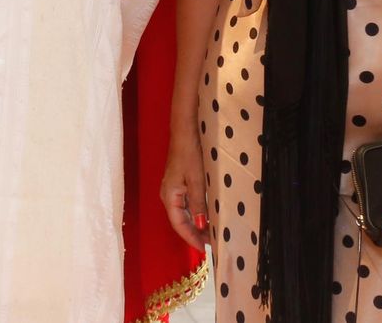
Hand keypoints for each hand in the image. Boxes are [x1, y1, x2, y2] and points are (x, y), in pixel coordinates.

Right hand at [160, 132, 210, 249]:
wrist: (185, 130)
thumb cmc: (189, 153)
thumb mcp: (196, 180)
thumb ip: (198, 204)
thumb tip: (200, 225)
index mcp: (169, 196)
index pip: (179, 225)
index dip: (192, 238)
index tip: (206, 249)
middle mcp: (169, 195)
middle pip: (180, 221)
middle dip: (195, 234)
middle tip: (212, 244)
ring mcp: (173, 189)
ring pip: (184, 214)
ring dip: (196, 225)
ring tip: (212, 234)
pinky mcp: (179, 183)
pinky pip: (186, 205)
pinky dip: (196, 214)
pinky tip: (207, 216)